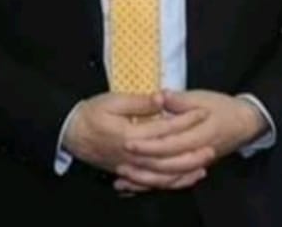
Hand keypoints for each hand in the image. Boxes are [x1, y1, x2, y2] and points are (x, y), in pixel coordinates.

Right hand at [64, 91, 211, 187]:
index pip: (165, 128)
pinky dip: (170, 182)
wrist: (70, 134)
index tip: (201, 113)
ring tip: (202, 165)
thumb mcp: (111, 101)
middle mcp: (133, 155)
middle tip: (211, 147)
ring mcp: (131, 167)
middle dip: (192, 153)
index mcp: (130, 134)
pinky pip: (153, 183)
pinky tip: (182, 178)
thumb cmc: (89, 115)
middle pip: (169, 157)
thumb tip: (162, 98)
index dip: (185, 120)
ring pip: (164, 174)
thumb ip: (138, 102)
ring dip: (185, 171)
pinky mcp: (128, 173)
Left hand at [114, 90, 266, 190]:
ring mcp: (197, 163)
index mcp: (201, 134)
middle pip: (168, 165)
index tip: (127, 142)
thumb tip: (160, 97)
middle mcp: (199, 153)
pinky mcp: (193, 167)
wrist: (246, 122)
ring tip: (123, 178)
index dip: (149, 144)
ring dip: (146, 180)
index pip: (171, 144)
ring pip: (170, 178)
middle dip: (143, 165)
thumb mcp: (203, 98)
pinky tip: (136, 185)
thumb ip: (180, 100)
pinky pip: (173, 181)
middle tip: (120, 162)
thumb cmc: (223, 107)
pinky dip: (155, 184)